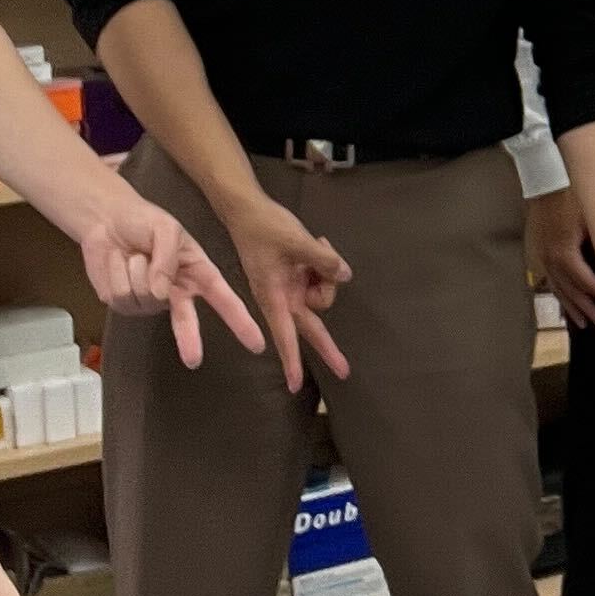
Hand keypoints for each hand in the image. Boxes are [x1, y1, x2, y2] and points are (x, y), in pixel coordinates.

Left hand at [68, 183, 264, 369]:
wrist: (106, 219)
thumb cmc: (144, 221)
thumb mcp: (166, 229)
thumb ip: (168, 259)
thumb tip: (160, 293)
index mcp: (196, 273)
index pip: (224, 299)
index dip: (241, 322)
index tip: (257, 344)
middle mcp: (175, 292)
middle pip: (186, 322)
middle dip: (189, 340)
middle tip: (193, 361)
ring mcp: (148, 302)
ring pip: (147, 299)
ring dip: (137, 270)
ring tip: (134, 253)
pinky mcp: (122, 305)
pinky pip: (122, 296)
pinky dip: (117, 273)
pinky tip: (117, 261)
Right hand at [218, 193, 354, 393]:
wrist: (248, 210)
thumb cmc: (265, 227)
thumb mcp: (297, 240)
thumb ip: (323, 259)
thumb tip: (346, 276)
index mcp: (274, 296)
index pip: (286, 334)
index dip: (291, 360)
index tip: (295, 385)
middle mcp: (282, 297)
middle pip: (311, 323)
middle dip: (327, 346)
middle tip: (345, 371)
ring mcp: (291, 287)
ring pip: (321, 296)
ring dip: (326, 274)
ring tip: (318, 246)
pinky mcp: (297, 277)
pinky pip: (320, 279)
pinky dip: (323, 265)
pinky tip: (317, 244)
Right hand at [526, 186, 594, 330]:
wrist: (545, 180)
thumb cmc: (571, 195)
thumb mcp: (590, 216)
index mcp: (564, 252)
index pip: (584, 280)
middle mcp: (550, 259)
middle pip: (570, 290)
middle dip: (586, 308)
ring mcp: (541, 257)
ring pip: (557, 289)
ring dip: (571, 307)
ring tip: (584, 323)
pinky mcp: (536, 253)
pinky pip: (548, 280)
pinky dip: (559, 295)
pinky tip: (565, 305)